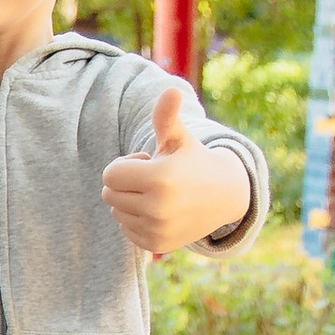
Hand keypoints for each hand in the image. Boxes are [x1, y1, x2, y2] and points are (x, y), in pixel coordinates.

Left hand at [101, 87, 254, 255]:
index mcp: (160, 179)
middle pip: (109, 194)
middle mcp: (158, 208)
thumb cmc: (192, 160)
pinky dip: (135, 220)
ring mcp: (157, 229)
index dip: (125, 166)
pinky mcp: (156, 245)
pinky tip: (159, 211)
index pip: (109, 175)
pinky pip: (125, 230)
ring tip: (158, 194)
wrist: (224, 195)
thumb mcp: (179, 138)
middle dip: (125, 183)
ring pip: (116, 212)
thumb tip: (169, 89)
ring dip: (129, 201)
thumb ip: (166, 116)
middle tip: (153, 178)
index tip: (147, 162)